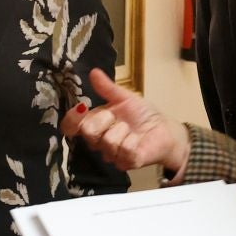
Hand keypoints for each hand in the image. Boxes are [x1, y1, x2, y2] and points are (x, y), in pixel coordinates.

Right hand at [60, 68, 190, 172]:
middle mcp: (98, 142)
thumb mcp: (124, 97)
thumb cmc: (142, 114)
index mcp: (94, 124)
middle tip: (117, 117)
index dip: (71, 119)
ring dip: (124, 130)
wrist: (165, 129)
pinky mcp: (127, 163)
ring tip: (132, 130)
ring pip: (108, 141)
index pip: (70, 126)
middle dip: (105, 119)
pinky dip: (134, 141)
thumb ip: (107, 88)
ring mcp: (111, 155)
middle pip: (88, 132)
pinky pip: (125, 150)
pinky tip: (138, 140)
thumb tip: (94, 72)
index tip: (81, 108)